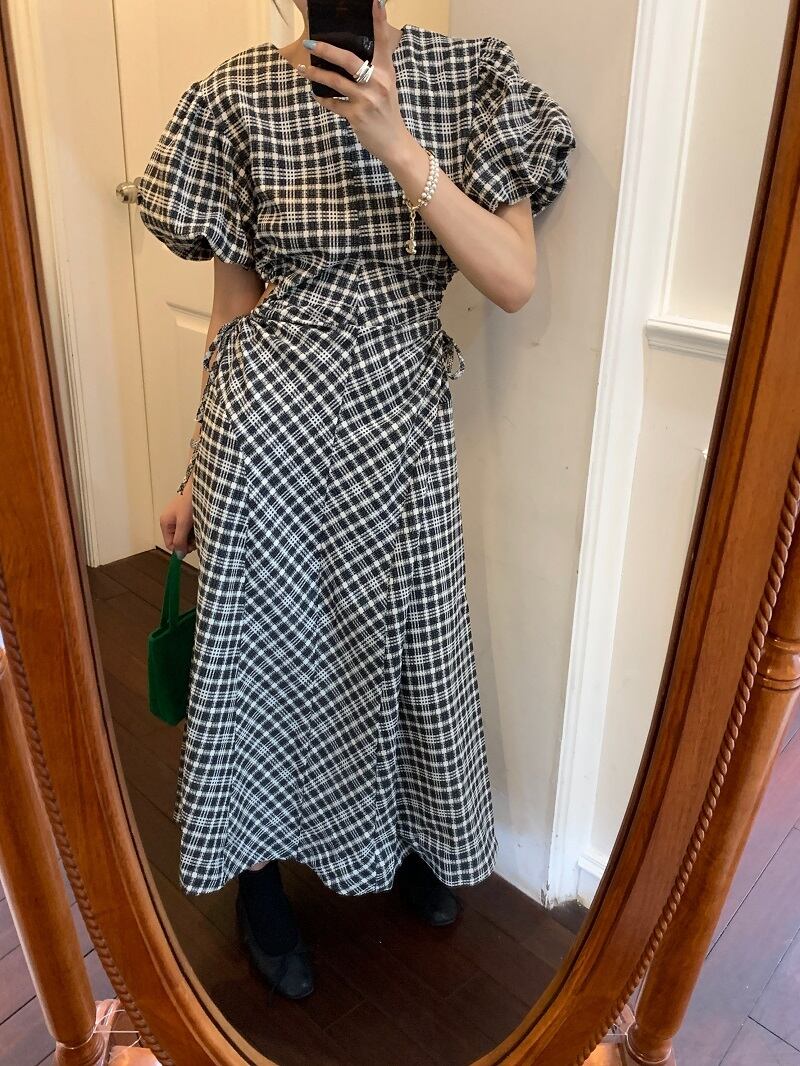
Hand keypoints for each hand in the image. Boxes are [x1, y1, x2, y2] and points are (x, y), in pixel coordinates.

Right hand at [160, 486, 195, 554]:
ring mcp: (177, 518)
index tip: (193, 546)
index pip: (170, 545)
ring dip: (193, 535)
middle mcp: (169, 522)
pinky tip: (200, 523)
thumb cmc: (189, 502)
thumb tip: (178, 555)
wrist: (201, 486)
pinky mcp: (185, 515)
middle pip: (178, 540)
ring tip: (200, 527)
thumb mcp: (184, 523)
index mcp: (165, 523)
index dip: (181, 548)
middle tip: (199, 537)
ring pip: (185, 535)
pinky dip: (195, 528)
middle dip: (188, 542)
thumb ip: (180, 540)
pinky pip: (189, 528)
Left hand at [297, 0, 414, 166]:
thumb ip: (377, 67)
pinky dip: (323, 99)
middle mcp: (377, 82)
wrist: (395, 143)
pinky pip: (334, 104)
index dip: (378, 20)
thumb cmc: (387, 112)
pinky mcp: (357, 116)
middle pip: (348, 60)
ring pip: (335, 82)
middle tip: (309, 44)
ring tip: (302, 69)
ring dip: (316, 75)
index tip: (375, 1)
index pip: (382, 41)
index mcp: (386, 71)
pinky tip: (316, 95)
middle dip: (326, 50)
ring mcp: (366, 99)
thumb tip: (359, 53)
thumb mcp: (387, 86)